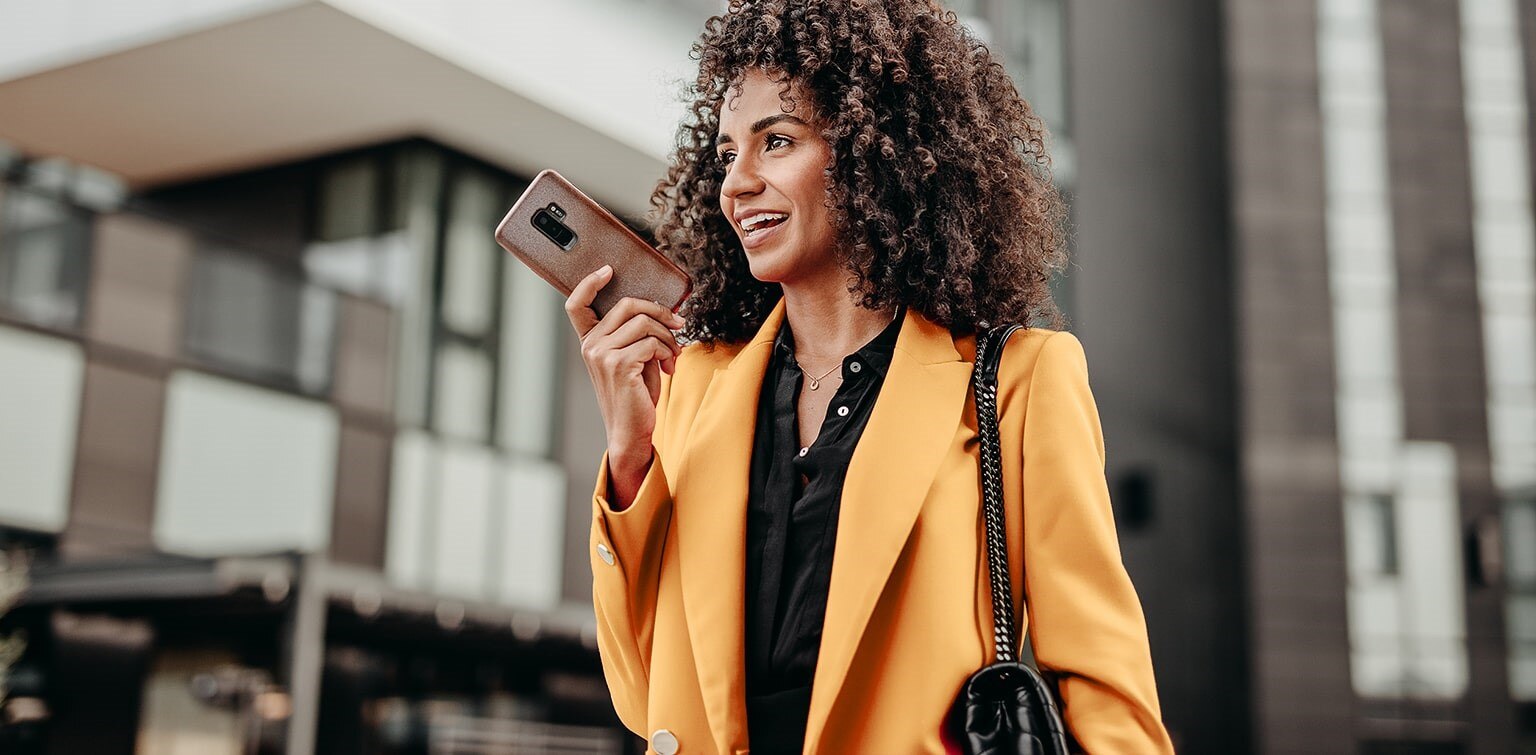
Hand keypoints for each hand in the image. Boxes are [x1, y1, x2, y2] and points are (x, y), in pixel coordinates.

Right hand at [565, 266, 684, 494]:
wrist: (631, 431)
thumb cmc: (634, 395)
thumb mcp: (633, 358)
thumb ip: (637, 334)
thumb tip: (665, 312)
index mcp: (590, 341)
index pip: (576, 304)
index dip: (590, 283)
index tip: (609, 270)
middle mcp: (590, 345)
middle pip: (627, 304)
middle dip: (660, 312)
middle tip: (679, 325)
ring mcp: (601, 354)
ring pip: (644, 322)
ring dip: (668, 336)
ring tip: (674, 354)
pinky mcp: (618, 365)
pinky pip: (651, 342)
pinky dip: (667, 351)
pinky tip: (668, 367)